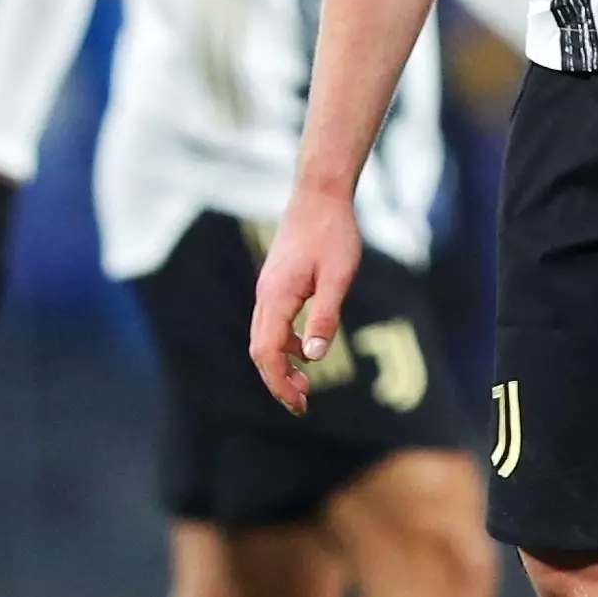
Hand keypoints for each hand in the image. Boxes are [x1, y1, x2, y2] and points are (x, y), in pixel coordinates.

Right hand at [249, 183, 361, 415]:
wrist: (320, 193)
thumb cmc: (334, 232)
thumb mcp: (338, 276)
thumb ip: (324, 316)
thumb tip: (312, 358)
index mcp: (276, 296)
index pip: (267, 353)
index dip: (280, 383)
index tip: (300, 404)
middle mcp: (265, 295)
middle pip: (259, 350)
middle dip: (277, 381)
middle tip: (302, 404)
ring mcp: (268, 287)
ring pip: (262, 337)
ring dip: (279, 364)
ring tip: (305, 384)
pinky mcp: (276, 281)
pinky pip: (271, 322)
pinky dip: (282, 343)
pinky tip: (304, 348)